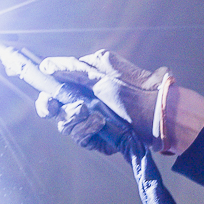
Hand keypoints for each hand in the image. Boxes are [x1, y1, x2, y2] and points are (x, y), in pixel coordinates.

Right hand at [34, 50, 203, 154]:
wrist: (159, 117)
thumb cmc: (135, 92)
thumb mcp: (103, 74)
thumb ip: (72, 70)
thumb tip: (46, 65)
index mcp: (85, 80)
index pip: (55, 85)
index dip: (45, 90)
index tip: (45, 92)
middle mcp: (86, 99)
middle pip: (55, 108)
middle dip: (56, 109)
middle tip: (64, 107)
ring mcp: (91, 119)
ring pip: (66, 124)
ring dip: (76, 120)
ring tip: (94, 117)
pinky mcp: (98, 137)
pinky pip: (81, 138)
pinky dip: (88, 131)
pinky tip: (100, 126)